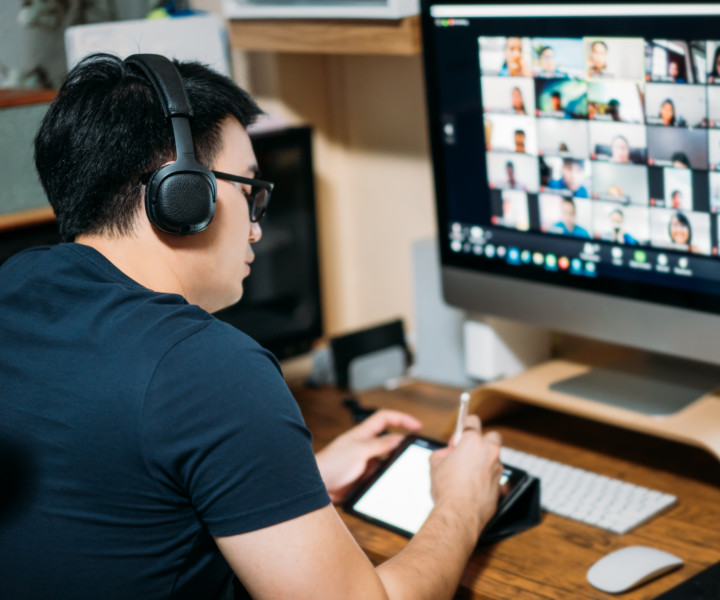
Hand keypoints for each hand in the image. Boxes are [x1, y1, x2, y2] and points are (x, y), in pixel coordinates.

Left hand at [316, 409, 421, 502]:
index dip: (402, 418)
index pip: (385, 418)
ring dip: (395, 465)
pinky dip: (386, 479)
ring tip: (404, 472)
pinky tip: (390, 485)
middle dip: (403, 445)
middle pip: (390, 440)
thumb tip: (399, 439)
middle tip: (415, 453)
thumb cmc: (331, 465)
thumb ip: (379, 445)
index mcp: (363, 434)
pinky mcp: (363, 477)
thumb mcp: (359, 451)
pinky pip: (380, 476)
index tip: (417, 426)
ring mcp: (364, 462)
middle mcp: (365, 446)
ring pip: (387, 460)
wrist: (316, 487)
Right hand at [429, 415, 502, 537]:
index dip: (464, 426)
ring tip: (468, 473)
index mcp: (473, 441)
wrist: (459, 513)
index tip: (460, 435)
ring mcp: (497, 468)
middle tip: (468, 451)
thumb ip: (443, 452)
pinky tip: (473, 487)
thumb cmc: (447, 488)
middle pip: (492, 436)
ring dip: (484, 461)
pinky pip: (494, 475)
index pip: (472, 421)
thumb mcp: (435, 464)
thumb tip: (447, 453)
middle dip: (482, 441)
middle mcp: (489, 451)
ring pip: (494, 457)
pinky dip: (486, 477)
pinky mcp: (500, 484)